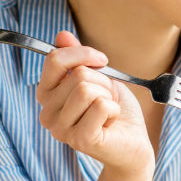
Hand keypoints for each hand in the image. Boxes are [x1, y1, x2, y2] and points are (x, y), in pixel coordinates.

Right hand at [35, 31, 153, 175]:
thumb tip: (62, 35)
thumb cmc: (115, 111)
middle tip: (107, 100)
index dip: (82, 53)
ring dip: (108, 96)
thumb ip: (77, 59)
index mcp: (47, 96)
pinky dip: (114, 109)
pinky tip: (111, 123)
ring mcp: (61, 129)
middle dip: (102, 82)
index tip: (102, 61)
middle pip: (77, 75)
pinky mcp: (79, 139)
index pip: (54, 60)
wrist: (133, 144)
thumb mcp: (98, 78)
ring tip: (108, 111)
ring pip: (86, 89)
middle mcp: (47, 114)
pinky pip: (100, 106)